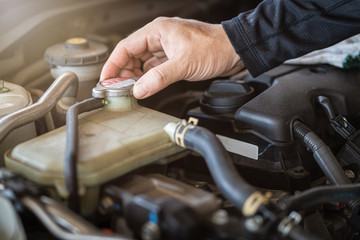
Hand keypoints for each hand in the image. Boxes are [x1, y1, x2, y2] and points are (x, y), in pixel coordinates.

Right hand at [100, 17, 243, 98]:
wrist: (234, 50)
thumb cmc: (213, 47)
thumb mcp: (183, 64)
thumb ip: (159, 78)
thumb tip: (139, 89)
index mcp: (157, 31)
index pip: (126, 47)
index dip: (113, 63)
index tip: (106, 78)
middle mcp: (160, 36)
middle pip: (132, 53)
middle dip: (124, 70)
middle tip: (119, 87)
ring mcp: (167, 46)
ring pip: (143, 60)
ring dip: (136, 73)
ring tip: (131, 87)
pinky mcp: (175, 55)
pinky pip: (155, 65)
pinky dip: (148, 75)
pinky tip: (147, 83)